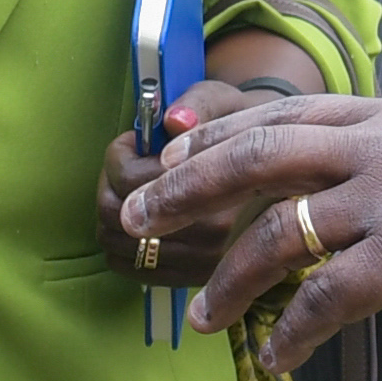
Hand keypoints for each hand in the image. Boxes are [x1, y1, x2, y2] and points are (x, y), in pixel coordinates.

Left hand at [98, 77, 295, 281]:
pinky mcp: (189, 281)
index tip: (134, 142)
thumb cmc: (236, 128)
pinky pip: (126, 267)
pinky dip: (120, 243)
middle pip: (117, 214)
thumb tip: (174, 119)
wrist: (270, 168)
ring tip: (137, 189)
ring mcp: (202, 266)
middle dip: (111, 183)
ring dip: (113, 213)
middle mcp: (217, 237)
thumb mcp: (224, 100)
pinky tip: (141, 219)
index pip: (136, 181)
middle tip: (129, 164)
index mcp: (226, 188)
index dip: (121, 155)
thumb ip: (198, 104)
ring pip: (116, 243)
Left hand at [114, 93, 381, 373]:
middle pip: (255, 157)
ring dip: (225, 277)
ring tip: (196, 316)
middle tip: (136, 219)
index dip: (221, 133)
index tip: (174, 149)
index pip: (288, 115)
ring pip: (274, 231)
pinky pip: (325, 297)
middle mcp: (381, 147)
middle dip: (186, 189)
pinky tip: (273, 357)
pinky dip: (291, 332)